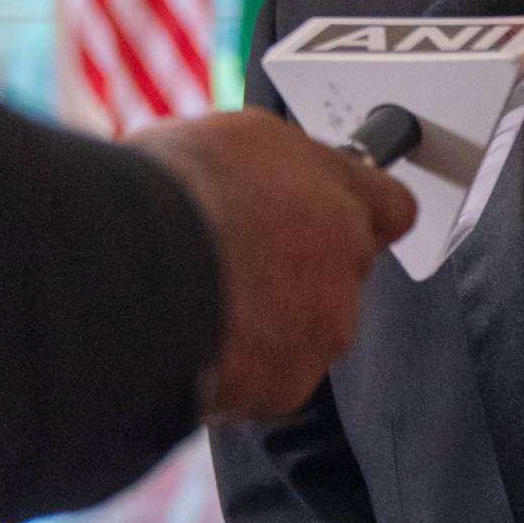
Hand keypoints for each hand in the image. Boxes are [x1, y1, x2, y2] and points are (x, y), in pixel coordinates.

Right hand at [126, 110, 414, 419]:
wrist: (133, 269)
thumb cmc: (170, 195)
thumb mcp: (228, 140)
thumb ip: (269, 165)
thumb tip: (262, 173)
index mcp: (338, 191)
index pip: (389, 207)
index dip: (356, 214)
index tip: (333, 219)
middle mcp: (346, 259)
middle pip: (340, 276)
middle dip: (298, 275)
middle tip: (236, 266)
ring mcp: (325, 326)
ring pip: (306, 333)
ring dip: (268, 326)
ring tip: (203, 306)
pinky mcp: (290, 383)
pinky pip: (268, 381)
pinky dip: (239, 371)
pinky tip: (196, 345)